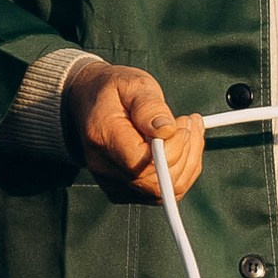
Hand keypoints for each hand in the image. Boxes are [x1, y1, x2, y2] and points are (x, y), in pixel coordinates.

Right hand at [60, 57, 205, 201]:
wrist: (87, 100)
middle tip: (189, 123)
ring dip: (188, 163)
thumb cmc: (112, 90)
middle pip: (155, 183)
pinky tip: (183, 147)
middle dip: (185, 154)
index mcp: (103, 136)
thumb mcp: (133, 84)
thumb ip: (150, 107)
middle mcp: (104, 166)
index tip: (181, 124)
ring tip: (188, 131)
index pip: (142, 164)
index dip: (172, 150)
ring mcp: (113, 182)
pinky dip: (181, 172)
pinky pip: (161, 192)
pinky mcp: (124, 189)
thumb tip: (167, 131)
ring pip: (163, 192)